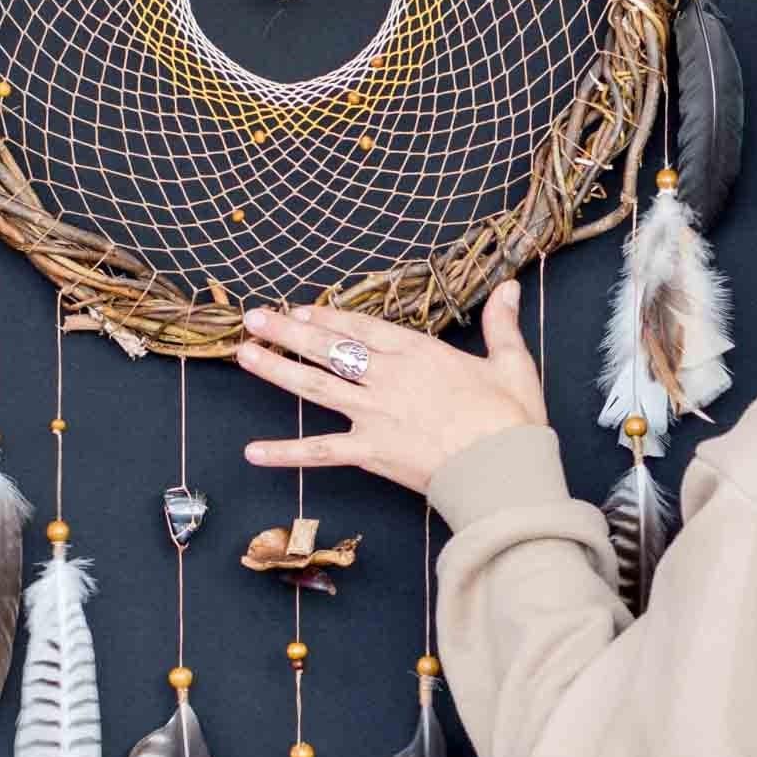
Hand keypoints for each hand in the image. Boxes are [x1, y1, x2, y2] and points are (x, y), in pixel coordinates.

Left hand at [235, 278, 548, 493]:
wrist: (502, 469)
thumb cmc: (511, 419)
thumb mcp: (512, 363)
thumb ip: (502, 323)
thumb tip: (511, 287)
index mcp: (419, 353)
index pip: (362, 327)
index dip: (328, 316)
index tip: (301, 309)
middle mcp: (388, 378)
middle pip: (329, 349)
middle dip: (288, 331)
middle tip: (253, 318)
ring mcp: (374, 415)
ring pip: (315, 387)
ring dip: (276, 371)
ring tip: (244, 355)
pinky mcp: (370, 452)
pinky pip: (319, 452)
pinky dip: (285, 453)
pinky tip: (252, 452)